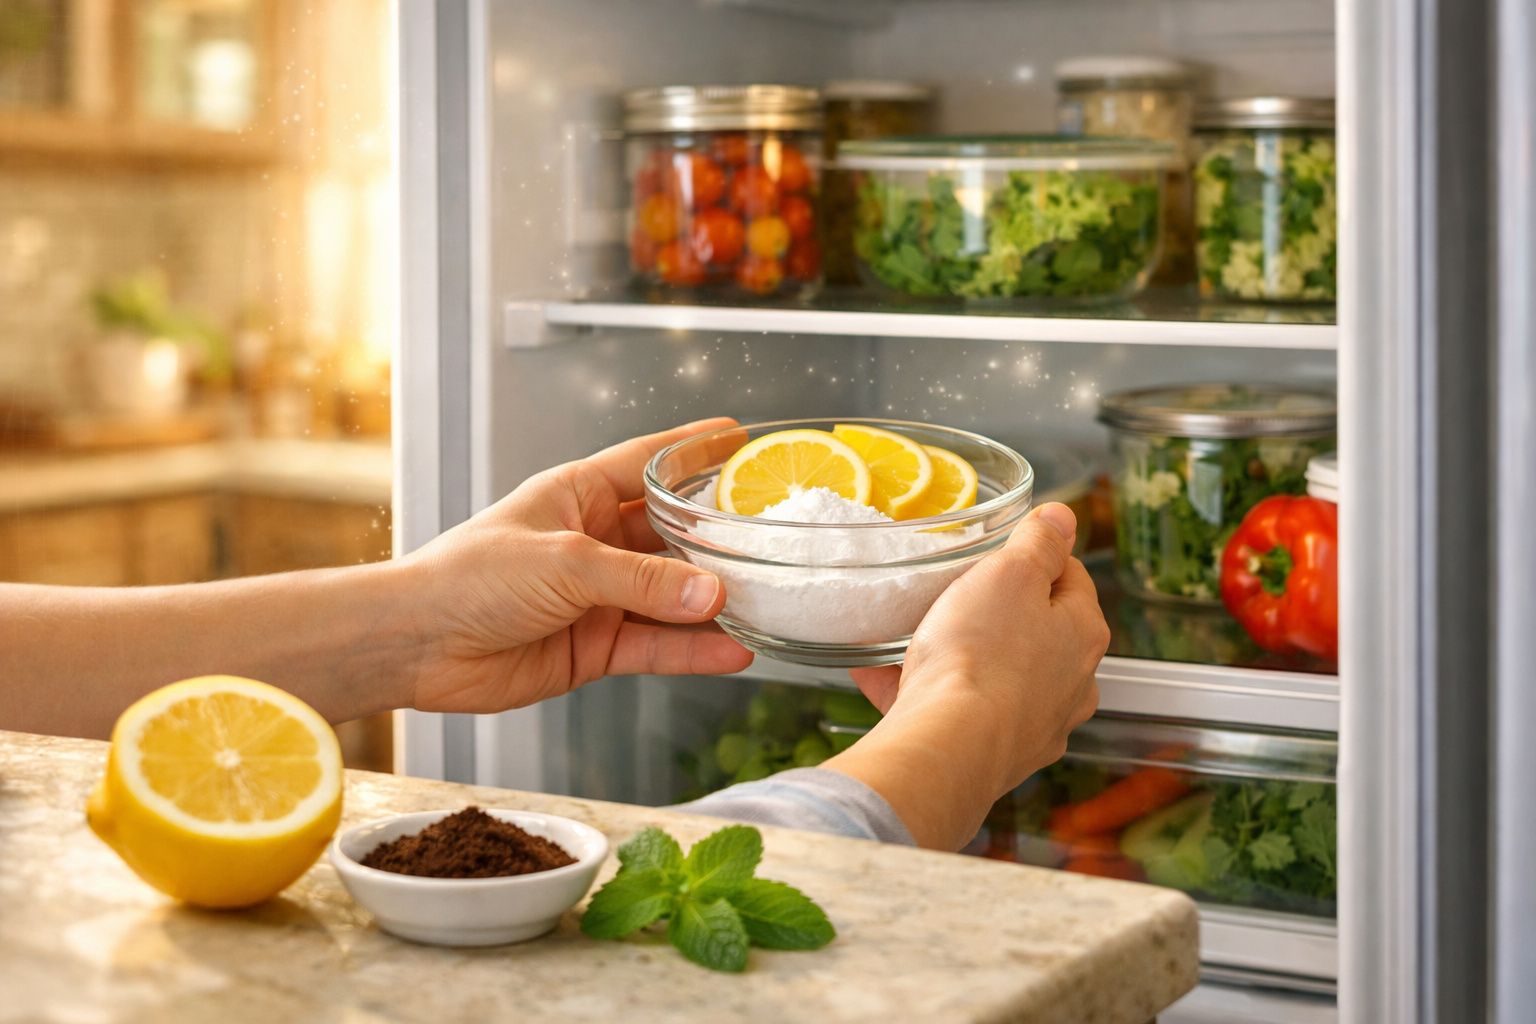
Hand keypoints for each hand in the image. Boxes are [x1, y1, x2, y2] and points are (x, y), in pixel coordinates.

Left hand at [396, 418, 752, 713]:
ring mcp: (596, 598)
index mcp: (578, 495)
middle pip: (672, 536)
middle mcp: (593, 543)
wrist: (417, 644)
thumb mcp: (565, 563)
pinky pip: (656, 648)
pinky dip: (693, 652)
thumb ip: (642, 582)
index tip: (740, 437)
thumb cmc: (469, 577)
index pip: (649, 462)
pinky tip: (732, 653)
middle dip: (719, 540)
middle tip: (772, 539)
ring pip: (671, 598)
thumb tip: (712, 593)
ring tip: (767, 605)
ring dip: (713, 604)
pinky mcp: (594, 648)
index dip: (694, 449)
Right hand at [823, 503, 1107, 848]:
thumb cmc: (982, 656)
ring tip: (904, 636)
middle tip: (952, 592)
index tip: (998, 550)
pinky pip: (957, 712)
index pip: (1070, 577)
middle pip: (1034, 630)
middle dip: (994, 610)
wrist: (947, 748)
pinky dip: (922, 691)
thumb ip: (1038, 542)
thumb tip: (1063, 518)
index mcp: (1083, 634)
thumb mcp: (1009, 574)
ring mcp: (1034, 726)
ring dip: (955, 654)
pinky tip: (875, 673)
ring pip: (994, 675)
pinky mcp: (993, 756)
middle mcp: (1071, 685)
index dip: (1034, 555)